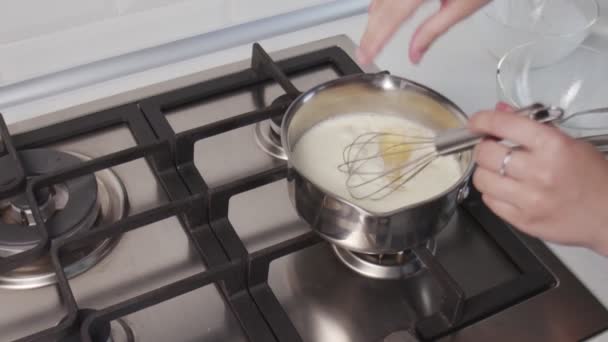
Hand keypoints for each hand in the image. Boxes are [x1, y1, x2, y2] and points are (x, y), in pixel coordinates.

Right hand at [357, 0, 488, 64]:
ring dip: (373, 17)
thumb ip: (433, 31)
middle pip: (382, 8)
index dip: (375, 39)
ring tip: (369, 38)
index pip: (391, 19)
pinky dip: (381, 1)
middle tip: (363, 52)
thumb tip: (415, 53)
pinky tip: (377, 10)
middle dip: (370, 32)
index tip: (365, 55)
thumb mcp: (462, 7)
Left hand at [469, 104, 607, 255]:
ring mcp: (530, 199)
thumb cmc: (593, 177)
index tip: (476, 122)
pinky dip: (492, 192)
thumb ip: (532, 126)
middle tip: (491, 149)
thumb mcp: (569, 143)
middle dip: (484, 148)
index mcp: (553, 146)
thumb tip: (501, 110)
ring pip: (481, 179)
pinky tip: (506, 189)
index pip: (504, 125)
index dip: (483, 120)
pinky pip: (490, 201)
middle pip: (485, 153)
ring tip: (498, 171)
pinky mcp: (523, 221)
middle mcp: (539, 172)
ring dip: (484, 171)